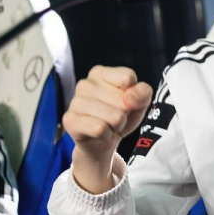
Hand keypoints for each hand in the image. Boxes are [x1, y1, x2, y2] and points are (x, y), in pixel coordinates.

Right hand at [63, 65, 152, 192]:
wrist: (104, 141)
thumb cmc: (120, 115)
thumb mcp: (140, 101)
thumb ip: (143, 92)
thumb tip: (129, 98)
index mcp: (99, 73)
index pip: (128, 77)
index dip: (134, 95)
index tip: (125, 101)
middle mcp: (84, 84)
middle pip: (123, 100)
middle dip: (125, 113)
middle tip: (115, 117)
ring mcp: (75, 102)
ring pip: (115, 116)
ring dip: (117, 125)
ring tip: (108, 124)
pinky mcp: (70, 121)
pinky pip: (100, 129)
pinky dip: (106, 134)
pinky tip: (99, 133)